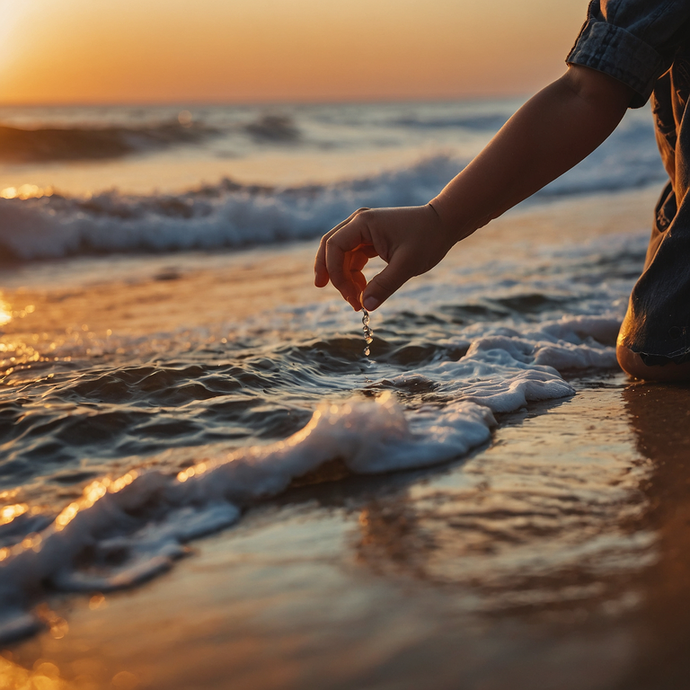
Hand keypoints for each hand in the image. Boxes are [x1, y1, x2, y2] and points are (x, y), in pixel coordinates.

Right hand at [314, 204, 456, 310]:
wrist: (444, 223)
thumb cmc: (428, 239)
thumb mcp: (407, 265)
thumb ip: (385, 286)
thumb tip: (366, 307)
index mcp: (363, 223)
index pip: (334, 247)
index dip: (334, 273)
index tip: (350, 295)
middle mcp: (359, 223)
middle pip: (330, 248)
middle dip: (329, 273)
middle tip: (330, 294)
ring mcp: (363, 230)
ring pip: (341, 256)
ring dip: (344, 278)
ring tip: (358, 301)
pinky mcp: (369, 238)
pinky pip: (353, 258)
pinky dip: (354, 275)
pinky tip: (363, 290)